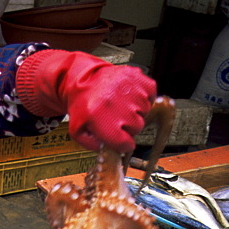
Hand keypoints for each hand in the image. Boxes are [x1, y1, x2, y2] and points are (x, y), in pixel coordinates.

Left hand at [16, 49, 156, 153]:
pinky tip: (130, 97)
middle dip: (128, 127)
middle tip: (116, 118)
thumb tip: (112, 151)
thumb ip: (94, 146)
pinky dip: (144, 97)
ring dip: (136, 111)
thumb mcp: (78, 131)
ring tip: (121, 105)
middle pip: (137, 128)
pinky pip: (151, 94)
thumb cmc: (82, 106)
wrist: (83, 80)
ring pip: (146, 111)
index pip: (125, 144)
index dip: (122, 144)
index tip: (119, 139)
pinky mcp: (138, 77)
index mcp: (101, 119)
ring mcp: (129, 89)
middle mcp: (117, 104)